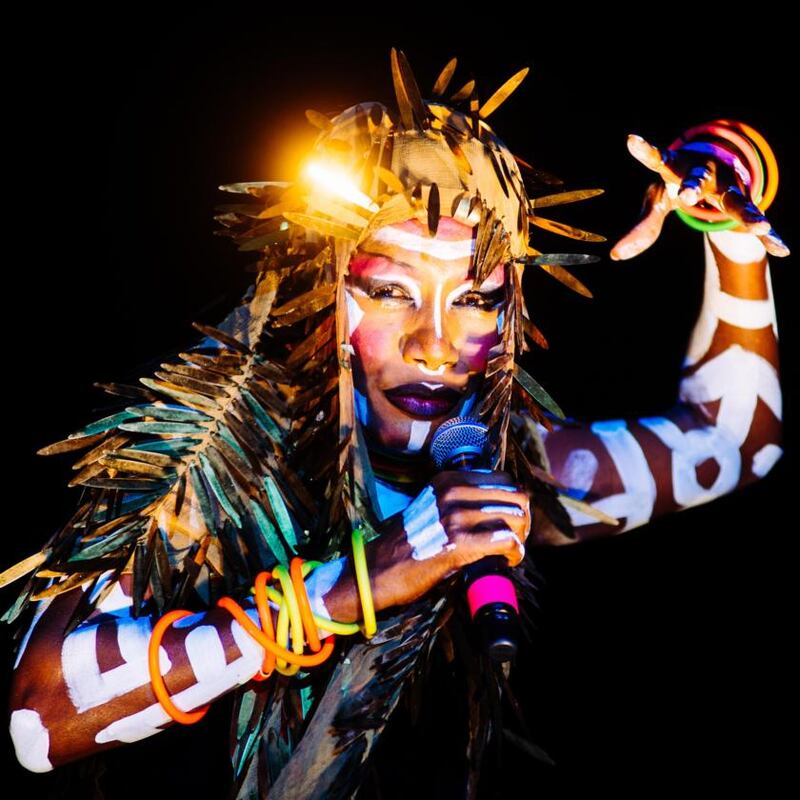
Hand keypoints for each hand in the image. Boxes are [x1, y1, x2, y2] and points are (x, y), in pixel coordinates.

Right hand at [369, 469, 531, 610]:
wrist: (378, 569)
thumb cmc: (407, 544)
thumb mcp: (432, 507)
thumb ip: (460, 500)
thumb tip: (498, 507)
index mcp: (448, 479)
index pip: (504, 479)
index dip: (514, 500)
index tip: (510, 520)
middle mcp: (453, 491)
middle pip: (515, 496)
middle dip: (523, 519)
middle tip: (515, 538)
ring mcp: (456, 515)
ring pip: (515, 517)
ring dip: (520, 537)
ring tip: (510, 551)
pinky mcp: (459, 542)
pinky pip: (506, 541)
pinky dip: (514, 553)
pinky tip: (507, 560)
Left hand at [610, 133, 789, 259]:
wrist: (716, 167)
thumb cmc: (677, 184)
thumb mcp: (657, 202)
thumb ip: (641, 228)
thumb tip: (615, 257)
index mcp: (679, 168)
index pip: (660, 160)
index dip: (646, 152)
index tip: (631, 140)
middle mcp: (707, 175)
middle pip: (698, 179)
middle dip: (692, 186)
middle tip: (685, 196)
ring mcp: (729, 189)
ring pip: (738, 200)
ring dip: (747, 213)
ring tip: (761, 226)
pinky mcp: (745, 204)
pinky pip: (756, 222)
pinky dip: (770, 237)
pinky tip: (782, 250)